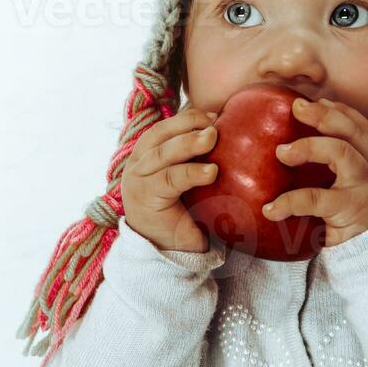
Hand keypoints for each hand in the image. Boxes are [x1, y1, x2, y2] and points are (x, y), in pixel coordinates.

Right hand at [120, 107, 218, 253]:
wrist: (169, 251)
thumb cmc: (183, 211)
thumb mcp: (189, 179)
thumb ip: (198, 158)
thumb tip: (230, 131)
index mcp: (147, 155)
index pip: (163, 128)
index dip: (186, 118)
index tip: (213, 115)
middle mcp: (138, 164)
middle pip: (160, 135)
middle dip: (187, 125)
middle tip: (214, 125)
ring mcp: (138, 180)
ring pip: (162, 154)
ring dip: (188, 143)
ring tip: (212, 137)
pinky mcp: (144, 198)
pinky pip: (169, 180)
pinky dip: (191, 172)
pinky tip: (211, 172)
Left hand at [265, 97, 367, 247]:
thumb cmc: (364, 226)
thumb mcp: (361, 194)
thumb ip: (341, 177)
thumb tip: (299, 160)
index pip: (362, 128)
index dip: (342, 111)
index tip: (321, 100)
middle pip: (351, 131)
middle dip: (324, 114)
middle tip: (296, 107)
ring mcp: (363, 187)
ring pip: (340, 152)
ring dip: (308, 146)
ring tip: (281, 152)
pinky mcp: (349, 209)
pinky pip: (314, 198)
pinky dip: (288, 202)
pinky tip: (271, 208)